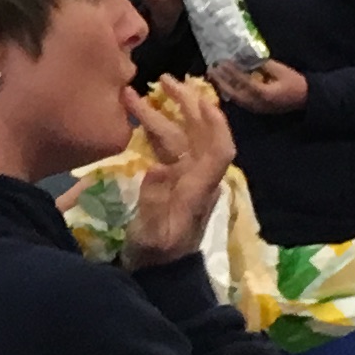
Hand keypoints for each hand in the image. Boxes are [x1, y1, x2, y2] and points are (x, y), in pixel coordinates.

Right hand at [121, 75, 235, 268]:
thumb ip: (154, 201)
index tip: (200, 98)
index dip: (215, 122)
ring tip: (135, 94)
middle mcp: (197, 178)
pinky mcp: (171, 183)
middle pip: (198, 135)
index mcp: (199, 188)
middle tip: (163, 79)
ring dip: (161, 114)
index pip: (219, 149)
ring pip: (177, 138)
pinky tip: (138, 118)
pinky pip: (166, 149)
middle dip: (185, 105)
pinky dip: (155, 130)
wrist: (158, 276)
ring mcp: (184, 179)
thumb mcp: (153, 233)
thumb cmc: (157, 256)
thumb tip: (156, 166)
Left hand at [215, 57, 308, 113]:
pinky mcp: (255, 108)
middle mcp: (256, 103)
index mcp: (263, 93)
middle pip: (233, 92)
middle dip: (221, 80)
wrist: (305, 99)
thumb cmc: (294, 83)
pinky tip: (223, 84)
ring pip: (234, 98)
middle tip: (211, 68)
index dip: (231, 71)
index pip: (242, 81)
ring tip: (213, 75)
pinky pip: (239, 100)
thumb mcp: (280, 70)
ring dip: (223, 86)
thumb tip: (247, 58)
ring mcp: (255, 107)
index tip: (222, 62)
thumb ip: (263, 64)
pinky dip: (230, 91)